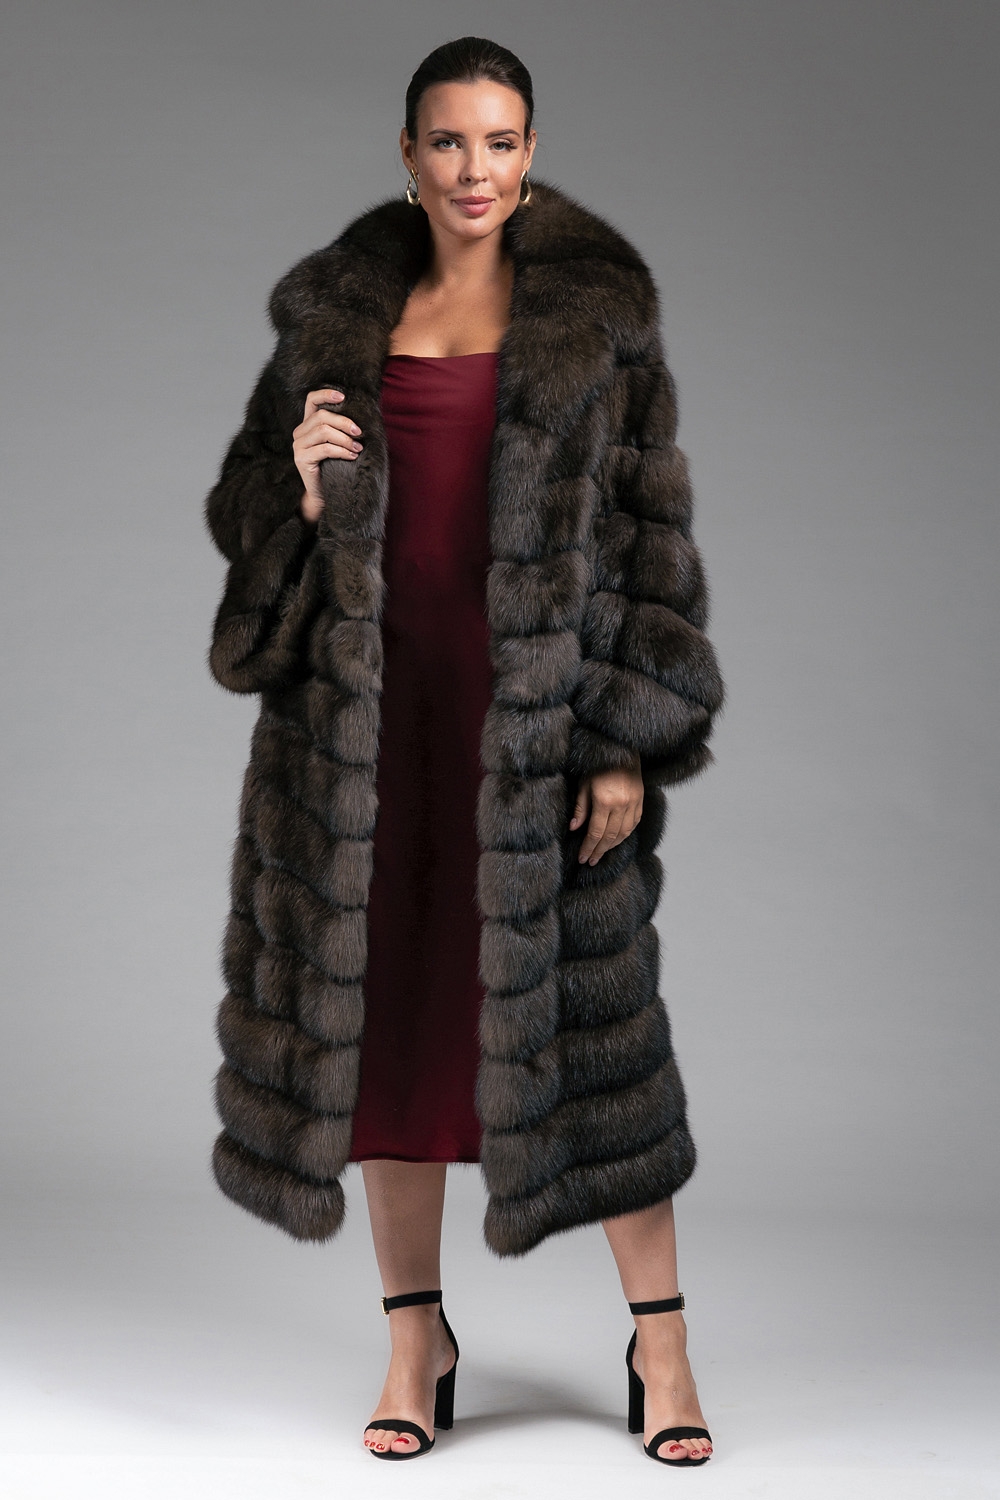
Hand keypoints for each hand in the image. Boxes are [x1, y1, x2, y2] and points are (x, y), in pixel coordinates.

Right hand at [292, 388, 363, 522]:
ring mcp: (298, 446)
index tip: (343, 396)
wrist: (324, 494)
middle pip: (322, 416)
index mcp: (308, 425)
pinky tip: (352, 456)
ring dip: (345, 438)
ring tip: (358, 448)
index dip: (326, 394)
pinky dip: (341, 451)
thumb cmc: (335, 467)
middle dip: (344, 422)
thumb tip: (361, 416)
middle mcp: (299, 433)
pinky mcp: (301, 460)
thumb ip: (341, 428)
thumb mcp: (338, 443)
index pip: (311, 400)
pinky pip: (324, 449)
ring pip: (323, 432)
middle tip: (360, 433)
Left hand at [570, 755, 643, 864]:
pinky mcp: (641, 800)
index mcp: (604, 801)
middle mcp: (621, 805)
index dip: (588, 848)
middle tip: (591, 861)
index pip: (596, 833)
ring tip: (602, 853)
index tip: (583, 858)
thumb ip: (580, 808)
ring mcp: (633, 803)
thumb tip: (574, 828)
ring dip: (613, 846)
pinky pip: (634, 824)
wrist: (622, 750)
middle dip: (599, 851)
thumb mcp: (584, 784)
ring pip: (624, 833)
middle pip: (610, 837)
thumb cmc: (599, 765)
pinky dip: (625, 834)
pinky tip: (617, 840)